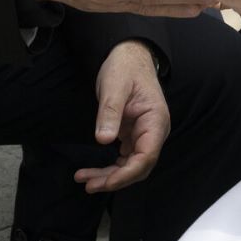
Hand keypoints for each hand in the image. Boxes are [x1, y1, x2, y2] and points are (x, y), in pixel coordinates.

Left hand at [74, 40, 169, 192]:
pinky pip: (125, 159)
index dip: (127, 173)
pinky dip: (110, 168)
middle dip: (115, 179)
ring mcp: (144, 134)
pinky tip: (93, 172)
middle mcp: (154, 131)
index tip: (106, 181)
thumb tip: (103, 140)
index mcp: (156, 120)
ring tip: (84, 179)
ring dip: (110, 176)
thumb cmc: (125, 68)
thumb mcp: (114, 86)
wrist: (128, 56)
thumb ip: (110, 112)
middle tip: (89, 184)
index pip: (147, 156)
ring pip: (131, 165)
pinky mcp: (133, 135)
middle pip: (139, 166)